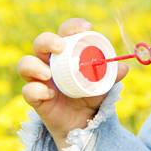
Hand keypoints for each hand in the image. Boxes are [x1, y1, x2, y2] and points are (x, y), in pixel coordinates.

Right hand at [18, 18, 128, 150]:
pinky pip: (28, 90)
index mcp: (66, 52)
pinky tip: (49, 94)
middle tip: (59, 47)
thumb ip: (112, 75)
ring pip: (25, 63)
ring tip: (48, 74)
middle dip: (47, 41)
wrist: (84, 124)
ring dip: (34, 65)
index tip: (86, 27)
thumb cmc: (91, 95)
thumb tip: (124, 68)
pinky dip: (36, 90)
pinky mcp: (35, 97)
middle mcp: (50, 61)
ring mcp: (40, 78)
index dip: (72, 26)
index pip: (65, 32)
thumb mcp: (104, 85)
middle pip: (40, 43)